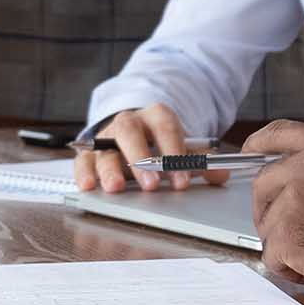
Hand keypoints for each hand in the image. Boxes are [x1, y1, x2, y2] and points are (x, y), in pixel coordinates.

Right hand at [77, 104, 227, 192]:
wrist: (136, 135)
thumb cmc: (160, 144)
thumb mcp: (181, 149)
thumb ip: (200, 161)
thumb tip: (220, 174)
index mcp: (155, 116)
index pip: (165, 128)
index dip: (173, 152)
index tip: (181, 179)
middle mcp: (128, 122)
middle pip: (130, 133)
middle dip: (140, 159)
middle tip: (151, 184)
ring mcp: (106, 138)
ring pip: (104, 148)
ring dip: (110, 169)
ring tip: (116, 188)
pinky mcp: (89, 153)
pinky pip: (83, 161)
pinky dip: (84, 173)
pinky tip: (89, 186)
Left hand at [249, 121, 303, 304]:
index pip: (280, 133)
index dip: (258, 144)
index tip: (249, 152)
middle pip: (263, 184)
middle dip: (268, 209)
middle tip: (288, 230)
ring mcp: (293, 200)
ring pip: (268, 225)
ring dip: (286, 244)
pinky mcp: (288, 235)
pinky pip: (272, 255)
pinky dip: (288, 267)